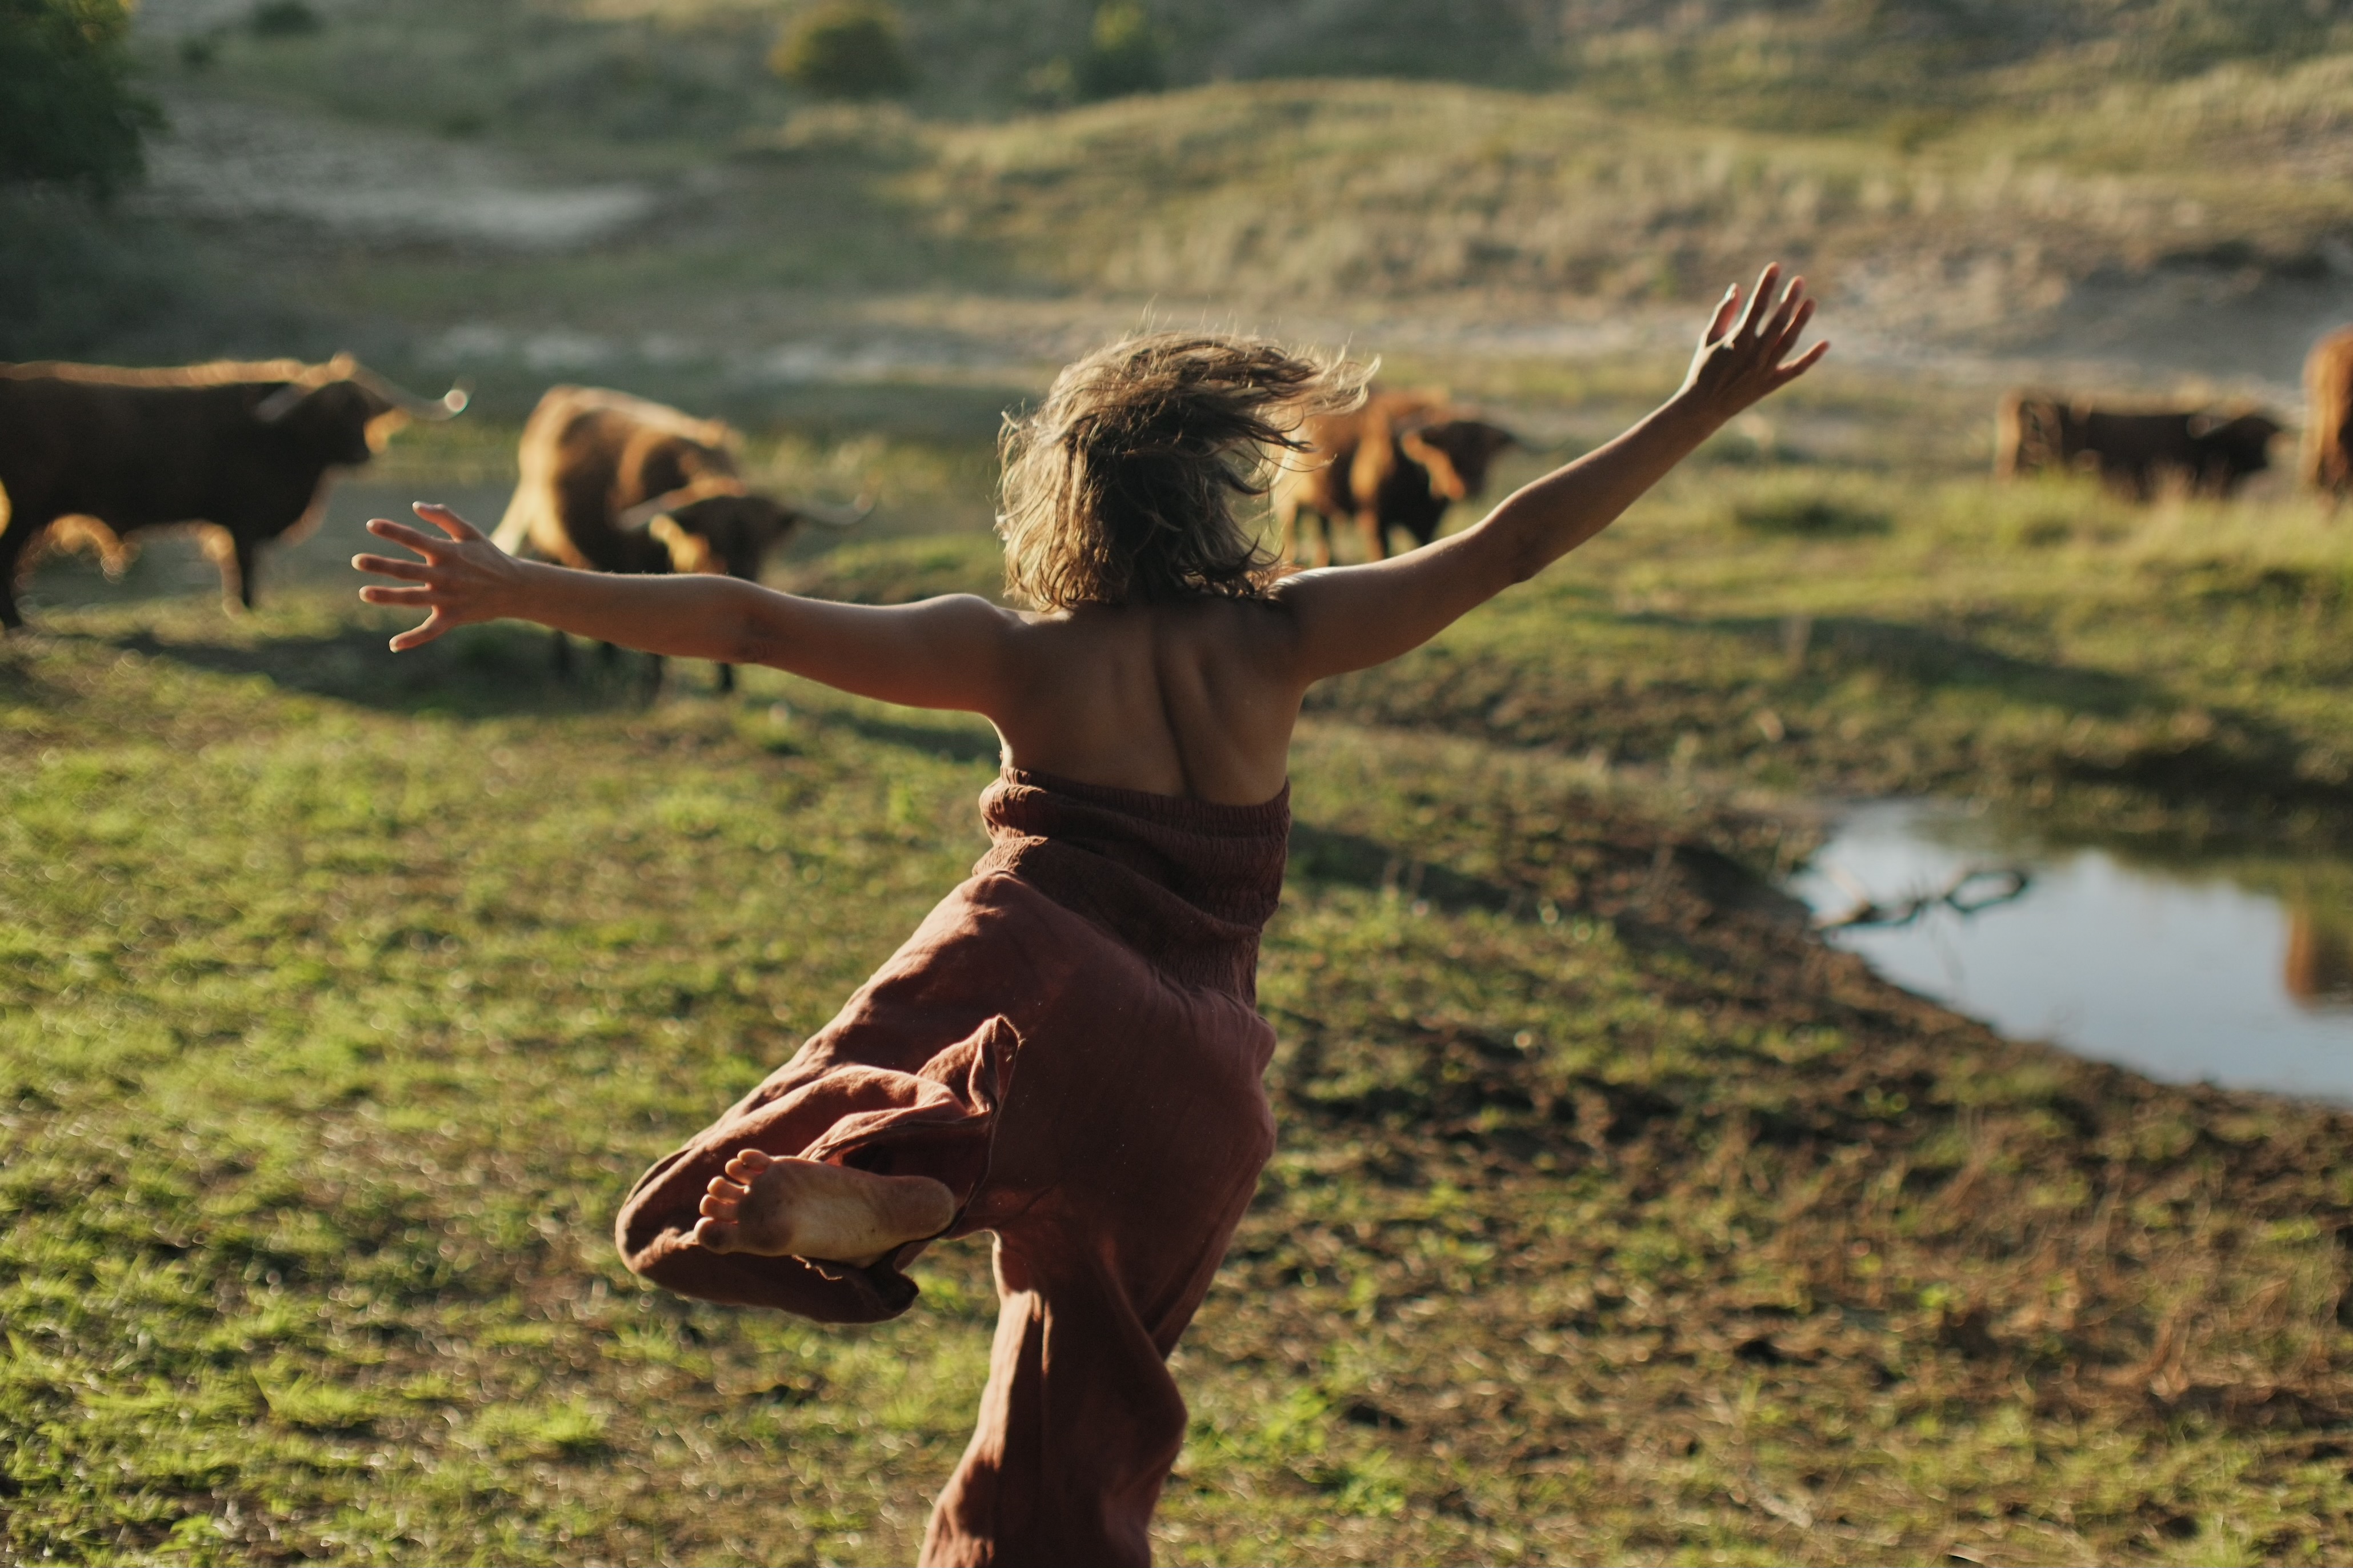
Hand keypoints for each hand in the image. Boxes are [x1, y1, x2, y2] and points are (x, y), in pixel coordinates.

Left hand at [352, 502, 523, 651]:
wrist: (516, 589)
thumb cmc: (490, 558)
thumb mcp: (471, 533)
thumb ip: (444, 518)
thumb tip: (416, 506)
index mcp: (448, 553)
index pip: (415, 539)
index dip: (393, 531)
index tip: (371, 525)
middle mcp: (445, 575)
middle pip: (407, 569)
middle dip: (381, 565)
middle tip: (357, 561)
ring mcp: (448, 598)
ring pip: (413, 598)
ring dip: (388, 596)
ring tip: (364, 593)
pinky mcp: (453, 617)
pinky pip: (430, 630)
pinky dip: (413, 639)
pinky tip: (394, 645)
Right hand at [1677, 264, 1828, 421]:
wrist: (1703, 407)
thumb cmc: (1703, 369)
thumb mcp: (1709, 338)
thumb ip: (1724, 312)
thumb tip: (1737, 288)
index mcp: (1737, 340)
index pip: (1757, 306)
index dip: (1767, 285)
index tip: (1776, 267)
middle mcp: (1754, 353)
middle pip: (1778, 321)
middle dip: (1789, 299)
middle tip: (1799, 281)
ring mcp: (1765, 369)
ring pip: (1789, 341)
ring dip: (1801, 321)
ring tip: (1811, 302)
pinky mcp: (1772, 383)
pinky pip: (1796, 369)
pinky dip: (1811, 358)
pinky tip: (1825, 343)